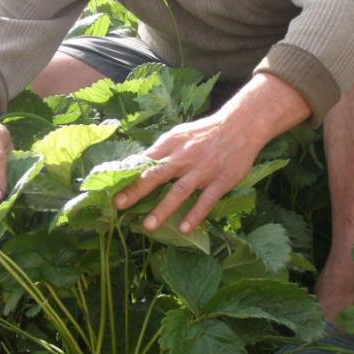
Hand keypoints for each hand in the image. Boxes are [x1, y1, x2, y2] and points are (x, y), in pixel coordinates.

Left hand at [113, 72, 310, 234]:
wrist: (241, 125)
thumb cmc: (205, 132)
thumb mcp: (180, 134)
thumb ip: (161, 150)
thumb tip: (137, 165)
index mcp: (172, 143)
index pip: (146, 160)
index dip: (129, 175)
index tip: (113, 189)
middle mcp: (185, 156)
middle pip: (157, 174)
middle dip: (137, 190)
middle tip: (120, 205)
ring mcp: (204, 169)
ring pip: (180, 190)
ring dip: (163, 208)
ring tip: (148, 226)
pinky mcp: (221, 180)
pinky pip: (206, 200)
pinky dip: (195, 214)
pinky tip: (183, 227)